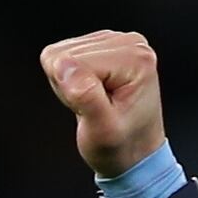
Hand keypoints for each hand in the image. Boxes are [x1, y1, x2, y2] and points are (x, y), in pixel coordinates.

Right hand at [38, 30, 166, 177]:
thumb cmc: (123, 147)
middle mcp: (129, 42)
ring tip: (95, 102)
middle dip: (71, 86)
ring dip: (70, 83)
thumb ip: (86, 97)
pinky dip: (70, 78)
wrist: (137, 157)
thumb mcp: (104, 131)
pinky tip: (91, 92)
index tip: (95, 109)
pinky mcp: (101, 44)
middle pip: (65, 54)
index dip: (72, 91)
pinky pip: (63, 55)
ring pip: (61, 54)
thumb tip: (65, 66)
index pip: (72, 62)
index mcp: (135, 58)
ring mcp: (115, 41)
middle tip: (94, 107)